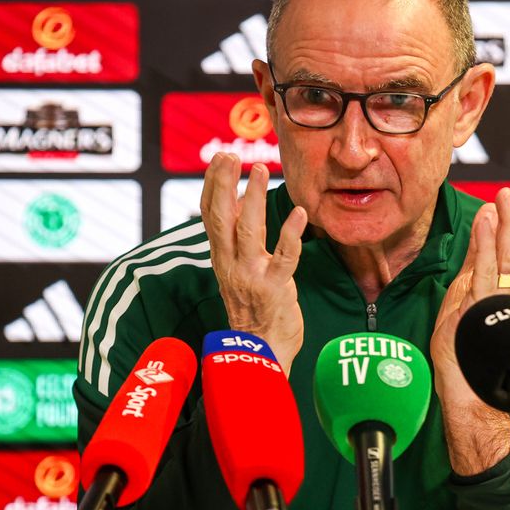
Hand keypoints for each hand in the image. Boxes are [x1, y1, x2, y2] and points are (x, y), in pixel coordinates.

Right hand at [199, 153, 307, 374]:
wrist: (260, 352)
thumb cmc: (253, 310)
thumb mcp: (237, 271)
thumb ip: (236, 239)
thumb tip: (238, 202)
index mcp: (221, 258)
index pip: (210, 215)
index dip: (213, 186)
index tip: (219, 159)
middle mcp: (231, 264)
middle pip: (221, 218)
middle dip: (224, 185)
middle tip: (230, 157)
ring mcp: (251, 275)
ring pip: (248, 231)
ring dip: (254, 199)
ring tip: (260, 170)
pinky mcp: (275, 288)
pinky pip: (284, 257)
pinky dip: (291, 234)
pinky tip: (300, 213)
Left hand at [431, 173, 509, 475]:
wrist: (472, 409)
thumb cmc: (465, 373)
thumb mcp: (459, 318)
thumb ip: (468, 289)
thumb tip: (470, 263)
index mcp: (501, 298)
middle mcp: (505, 299)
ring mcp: (495, 306)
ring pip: (506, 256)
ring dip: (507, 222)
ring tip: (506, 194)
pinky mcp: (480, 314)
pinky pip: (484, 273)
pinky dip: (486, 243)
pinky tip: (489, 219)